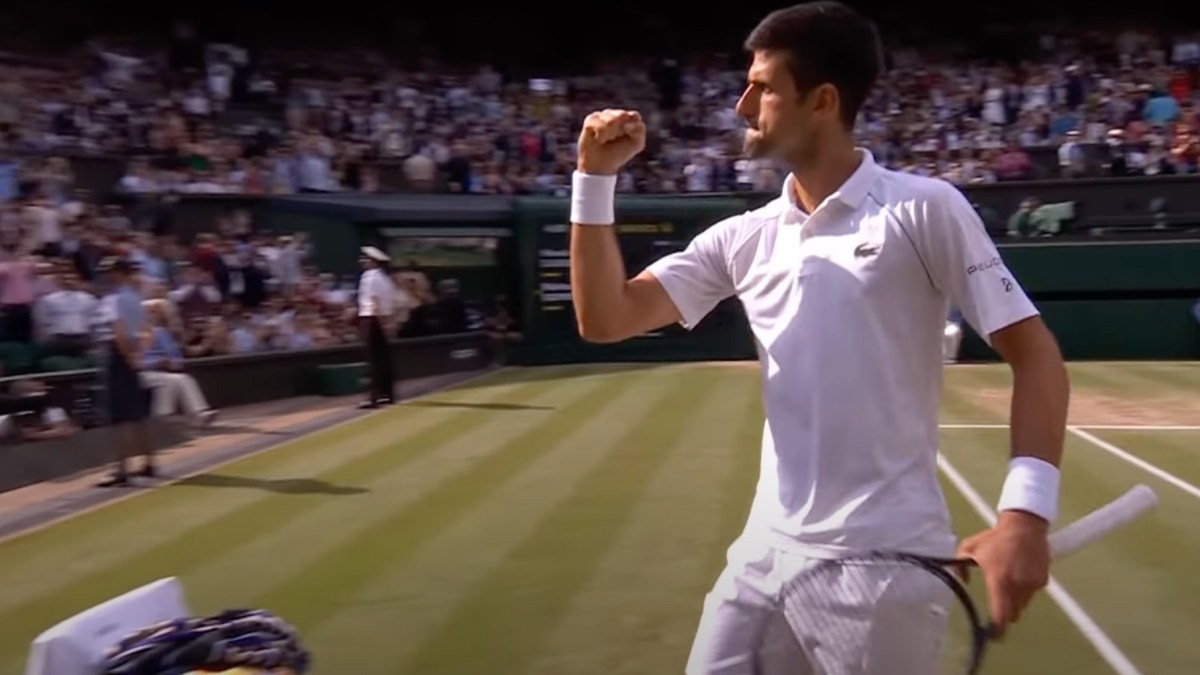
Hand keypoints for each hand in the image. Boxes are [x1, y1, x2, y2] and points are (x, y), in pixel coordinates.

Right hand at [577, 109, 645, 174]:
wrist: (601, 165)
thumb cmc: (620, 153)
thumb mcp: (637, 144)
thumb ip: (639, 130)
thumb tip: (626, 124)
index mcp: (629, 118)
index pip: (634, 116)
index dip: (632, 128)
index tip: (630, 138)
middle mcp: (616, 114)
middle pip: (622, 115)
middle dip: (620, 131)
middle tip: (615, 139)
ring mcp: (603, 115)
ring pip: (610, 121)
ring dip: (610, 135)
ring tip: (606, 140)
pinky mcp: (591, 119)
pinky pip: (599, 125)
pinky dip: (601, 136)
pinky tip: (598, 139)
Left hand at [956, 510, 1050, 638]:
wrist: (1024, 526)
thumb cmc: (995, 537)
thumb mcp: (969, 548)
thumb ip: (960, 565)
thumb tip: (963, 579)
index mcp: (999, 581)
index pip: (1001, 614)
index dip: (998, 629)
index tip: (995, 636)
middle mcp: (1018, 587)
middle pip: (1013, 613)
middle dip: (1006, 612)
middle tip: (999, 602)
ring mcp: (1032, 585)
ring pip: (1023, 604)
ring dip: (1016, 600)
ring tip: (1009, 580)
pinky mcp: (1043, 580)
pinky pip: (1033, 593)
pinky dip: (1026, 589)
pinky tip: (1020, 573)